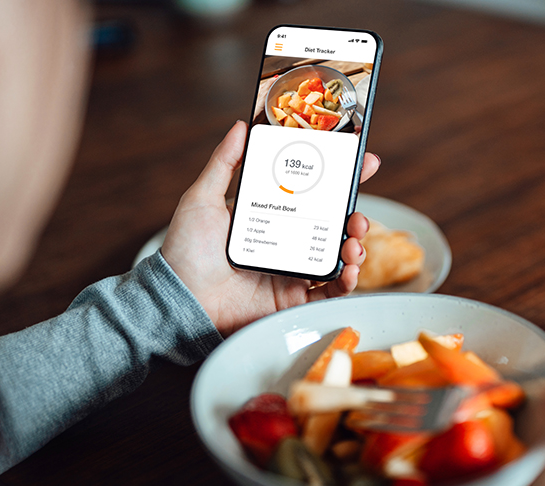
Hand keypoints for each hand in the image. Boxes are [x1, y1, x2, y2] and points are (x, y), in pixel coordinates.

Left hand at [161, 121, 380, 335]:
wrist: (181, 300)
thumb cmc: (186, 251)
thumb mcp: (202, 199)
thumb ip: (223, 162)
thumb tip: (241, 126)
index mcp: (272, 216)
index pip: (313, 193)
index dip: (341, 178)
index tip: (362, 161)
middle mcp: (286, 243)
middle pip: (333, 226)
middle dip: (355, 217)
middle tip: (357, 215)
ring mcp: (292, 271)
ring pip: (337, 256)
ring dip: (355, 247)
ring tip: (354, 242)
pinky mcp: (293, 300)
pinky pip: (330, 291)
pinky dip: (347, 281)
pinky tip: (348, 270)